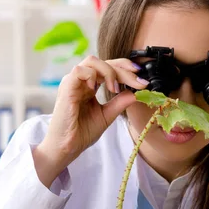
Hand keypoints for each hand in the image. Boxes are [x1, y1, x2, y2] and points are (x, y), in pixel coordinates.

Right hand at [33, 56, 147, 186]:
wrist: (67, 147)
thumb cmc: (82, 132)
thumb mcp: (107, 115)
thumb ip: (120, 103)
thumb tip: (136, 93)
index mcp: (89, 85)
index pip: (109, 68)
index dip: (126, 69)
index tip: (142, 80)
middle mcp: (81, 81)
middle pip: (104, 61)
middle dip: (124, 69)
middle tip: (138, 81)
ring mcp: (73, 82)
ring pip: (92, 61)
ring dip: (109, 71)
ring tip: (115, 88)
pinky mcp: (67, 88)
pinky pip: (79, 70)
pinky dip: (93, 75)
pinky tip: (98, 89)